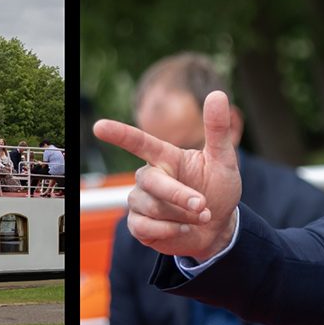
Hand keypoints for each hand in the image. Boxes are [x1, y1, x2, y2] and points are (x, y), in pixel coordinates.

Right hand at [89, 89, 243, 258]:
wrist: (217, 229)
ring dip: (181, 215)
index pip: (139, 143)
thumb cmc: (219, 190)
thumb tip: (218, 94)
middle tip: (203, 206)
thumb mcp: (224, 160)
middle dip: (178, 195)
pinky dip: (170, 230)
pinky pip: (144, 227)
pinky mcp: (138, 224)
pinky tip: (183, 228)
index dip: (119, 134)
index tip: (99, 127)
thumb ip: (217, 129)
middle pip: (151, 181)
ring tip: (199, 217)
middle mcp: (149, 176)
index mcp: (165, 157)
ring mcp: (141, 201)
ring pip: (150, 206)